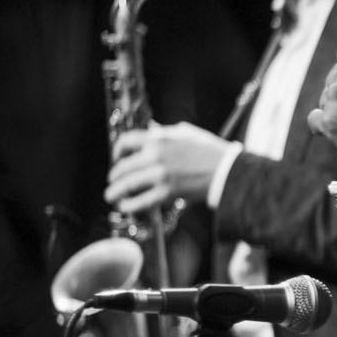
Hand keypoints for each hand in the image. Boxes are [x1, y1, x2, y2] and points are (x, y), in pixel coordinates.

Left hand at [105, 122, 229, 213]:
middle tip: (112, 180)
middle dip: (114, 175)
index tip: (117, 156)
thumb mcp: (185, 132)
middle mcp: (155, 156)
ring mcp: (160, 175)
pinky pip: (142, 201)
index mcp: (159, 139)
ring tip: (111, 195)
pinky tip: (124, 206)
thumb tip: (150, 129)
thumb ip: (164, 132)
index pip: (126, 141)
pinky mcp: (167, 193)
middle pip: (123, 166)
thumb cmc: (208, 150)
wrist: (225, 170)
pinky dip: (130, 205)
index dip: (117, 150)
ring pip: (128, 184)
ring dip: (116, 191)